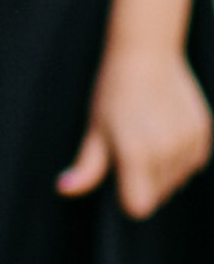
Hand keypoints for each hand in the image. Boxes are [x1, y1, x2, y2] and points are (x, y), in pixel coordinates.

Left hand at [60, 41, 212, 218]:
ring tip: (146, 136)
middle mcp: (166, 153)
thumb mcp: (95, 130)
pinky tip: (164, 133)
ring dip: (162, 171)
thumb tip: (64, 189)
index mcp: (136, 155)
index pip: (138, 207)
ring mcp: (188, 144)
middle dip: (142, 182)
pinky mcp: (204, 134)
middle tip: (128, 147)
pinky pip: (193, 164)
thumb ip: (86, 167)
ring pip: (176, 181)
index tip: (117, 176)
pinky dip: (180, 157)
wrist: (146, 56)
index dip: (125, 196)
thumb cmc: (113, 94)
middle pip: (157, 195)